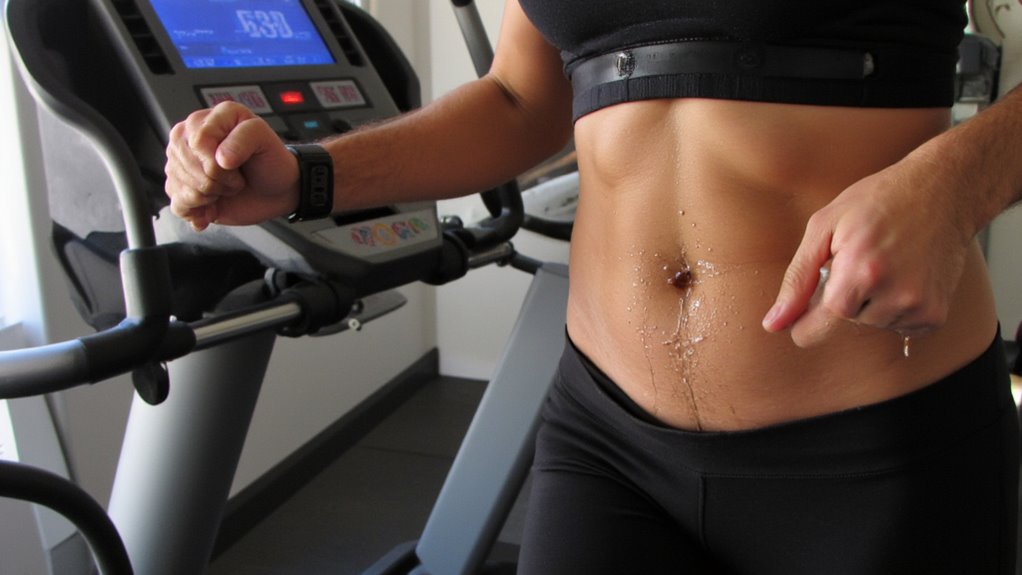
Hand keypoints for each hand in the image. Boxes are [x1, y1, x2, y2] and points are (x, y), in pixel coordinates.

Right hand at [164, 101, 299, 230]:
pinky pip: (177, 204)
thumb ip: (244, 138)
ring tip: (225, 188)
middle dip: (216, 181)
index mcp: (209, 119)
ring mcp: (181, 163)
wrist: (274, 189)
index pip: (198, 142)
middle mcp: (189, 137)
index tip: (235, 167)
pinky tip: (213, 207)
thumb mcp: (265, 140)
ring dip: (210, 196)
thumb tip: (220, 158)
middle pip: (187, 166)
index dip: (217, 163)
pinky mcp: (181, 188)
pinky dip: (198, 212)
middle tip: (234, 179)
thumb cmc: (269, 161)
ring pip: (180, 186)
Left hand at [761, 155, 972, 346]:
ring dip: (869, 302)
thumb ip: (797, 279)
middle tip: (855, 263)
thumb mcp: (825, 227)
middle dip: (842, 300)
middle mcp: (894, 294)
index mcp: (860, 271)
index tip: (805, 313)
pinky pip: (898, 327)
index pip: (817, 325)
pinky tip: (902, 276)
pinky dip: (893, 308)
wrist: (943, 191)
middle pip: (845, 322)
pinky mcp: (935, 314)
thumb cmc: (878, 201)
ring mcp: (918, 306)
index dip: (808, 317)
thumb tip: (774, 323)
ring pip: (872, 324)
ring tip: (883, 264)